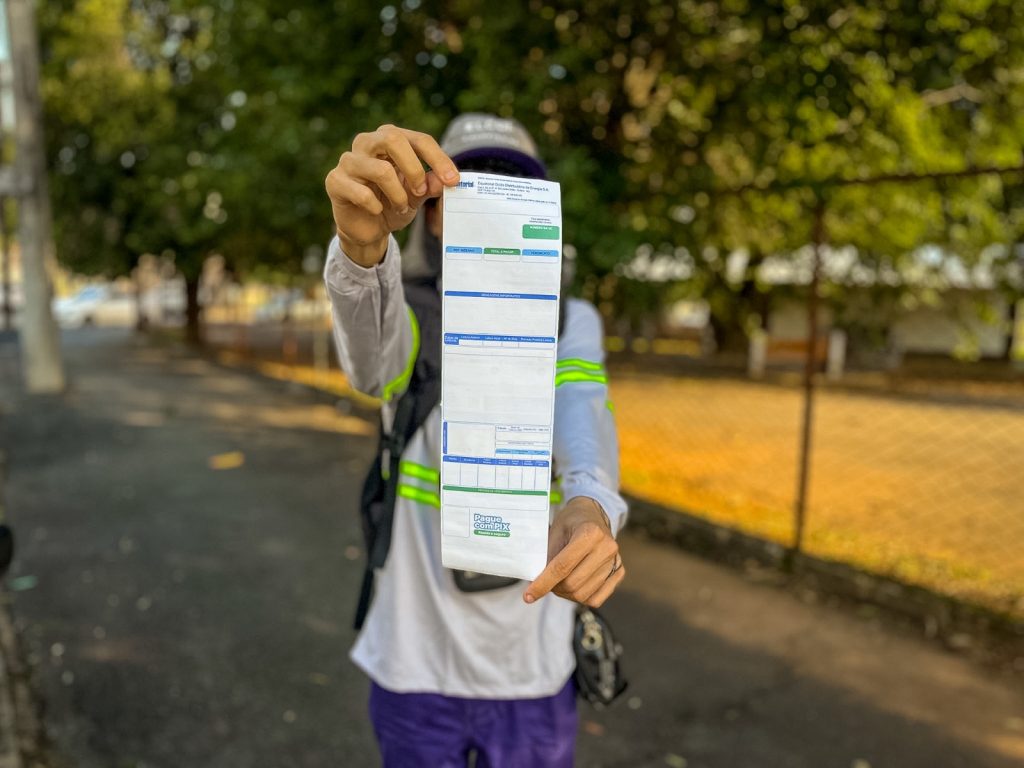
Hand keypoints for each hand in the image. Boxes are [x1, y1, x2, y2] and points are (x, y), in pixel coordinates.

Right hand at [324, 124, 460, 266]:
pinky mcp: (335, 181)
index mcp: (390, 139)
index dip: (438, 158)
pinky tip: (377, 211)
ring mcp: (349, 161)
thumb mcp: (416, 196)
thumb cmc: (392, 203)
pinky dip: (376, 206)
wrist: (368, 229)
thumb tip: (443, 181)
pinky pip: (361, 193)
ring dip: (398, 194)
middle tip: (422, 191)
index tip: (453, 181)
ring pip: (380, 169)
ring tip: (401, 206)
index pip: (418, 139)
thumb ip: (429, 186)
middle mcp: (367, 143)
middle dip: (414, 168)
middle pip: (393, 139)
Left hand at [524, 497, 624, 607]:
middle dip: (553, 588)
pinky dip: (580, 597)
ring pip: (583, 595)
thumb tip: (537, 583)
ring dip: (565, 594)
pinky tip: (573, 585)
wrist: (593, 514)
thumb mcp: (554, 531)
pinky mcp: (619, 572)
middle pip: (573, 584)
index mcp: (590, 533)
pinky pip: (596, 599)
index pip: (562, 567)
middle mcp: (607, 548)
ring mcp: (616, 561)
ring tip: (559, 582)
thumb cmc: (570, 521)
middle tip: (545, 582)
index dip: (543, 583)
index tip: (528, 596)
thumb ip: (547, 557)